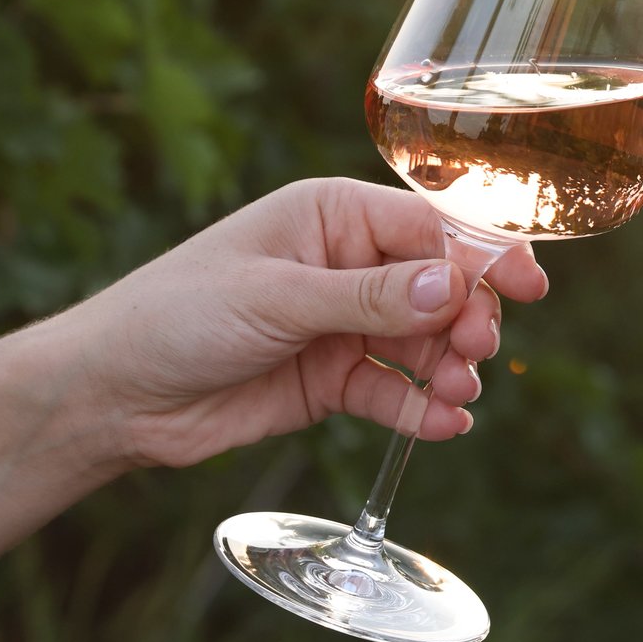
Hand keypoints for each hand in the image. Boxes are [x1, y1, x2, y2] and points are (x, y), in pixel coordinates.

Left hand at [58, 177, 545, 469]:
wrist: (112, 394)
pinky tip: (446, 425)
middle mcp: (344, 266)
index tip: (529, 287)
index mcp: (330, 216)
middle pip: (439, 287)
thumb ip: (369, 297)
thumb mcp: (277, 298)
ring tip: (458, 395)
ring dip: (449, 368)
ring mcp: (340, 325)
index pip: (428, 228)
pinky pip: (393, 392)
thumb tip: (453, 288)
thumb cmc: (178, 315)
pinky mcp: (330, 381)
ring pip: (423, 343)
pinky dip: (422, 409)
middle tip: (476, 352)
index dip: (483, 256)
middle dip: (468, 319)